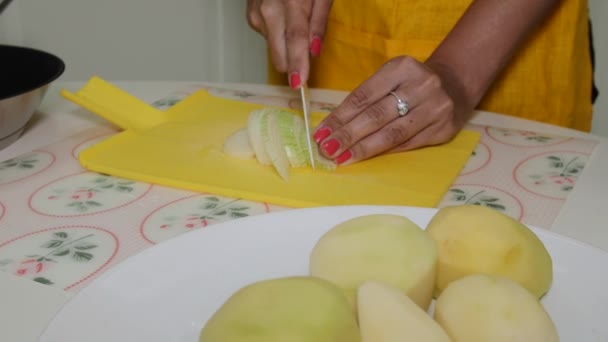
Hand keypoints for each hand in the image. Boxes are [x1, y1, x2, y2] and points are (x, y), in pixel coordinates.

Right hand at [246, 0, 332, 87]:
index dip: (297, 64)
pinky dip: (276, 34)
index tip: (298, 84)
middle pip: (279, 52)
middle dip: (291, 65)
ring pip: (273, 47)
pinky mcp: (250, 17)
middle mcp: (269, 10)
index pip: (295, 40)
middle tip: (302, 74)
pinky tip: (281, 20)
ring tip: (294, 26)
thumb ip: (319, 21)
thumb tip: (315, 51)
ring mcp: (256, 14)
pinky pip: (267, 36)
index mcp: (292, 2)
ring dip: (285, 46)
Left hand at [312, 56, 472, 165]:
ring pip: (392, 134)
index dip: (340, 116)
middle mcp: (422, 85)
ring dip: (363, 148)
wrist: (454, 85)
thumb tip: (333, 127)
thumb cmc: (410, 84)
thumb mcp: (390, 78)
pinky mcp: (443, 129)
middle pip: (376, 116)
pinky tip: (366, 158)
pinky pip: (407, 144)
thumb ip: (366, 98)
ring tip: (341, 158)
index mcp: (401, 68)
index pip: (364, 96)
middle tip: (326, 150)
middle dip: (347, 135)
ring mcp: (435, 108)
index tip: (321, 132)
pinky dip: (383, 153)